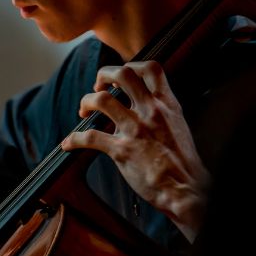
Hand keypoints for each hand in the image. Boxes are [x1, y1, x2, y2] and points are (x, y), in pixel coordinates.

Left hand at [61, 60, 210, 241]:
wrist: (186, 189)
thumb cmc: (183, 163)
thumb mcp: (178, 126)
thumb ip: (162, 111)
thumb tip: (146, 104)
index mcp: (167, 104)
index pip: (151, 68)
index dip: (131, 66)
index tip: (120, 77)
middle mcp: (151, 112)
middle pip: (123, 74)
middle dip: (104, 75)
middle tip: (98, 86)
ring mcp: (135, 130)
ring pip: (102, 100)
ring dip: (86, 102)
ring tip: (84, 110)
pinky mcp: (122, 151)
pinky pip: (89, 137)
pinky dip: (74, 139)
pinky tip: (68, 143)